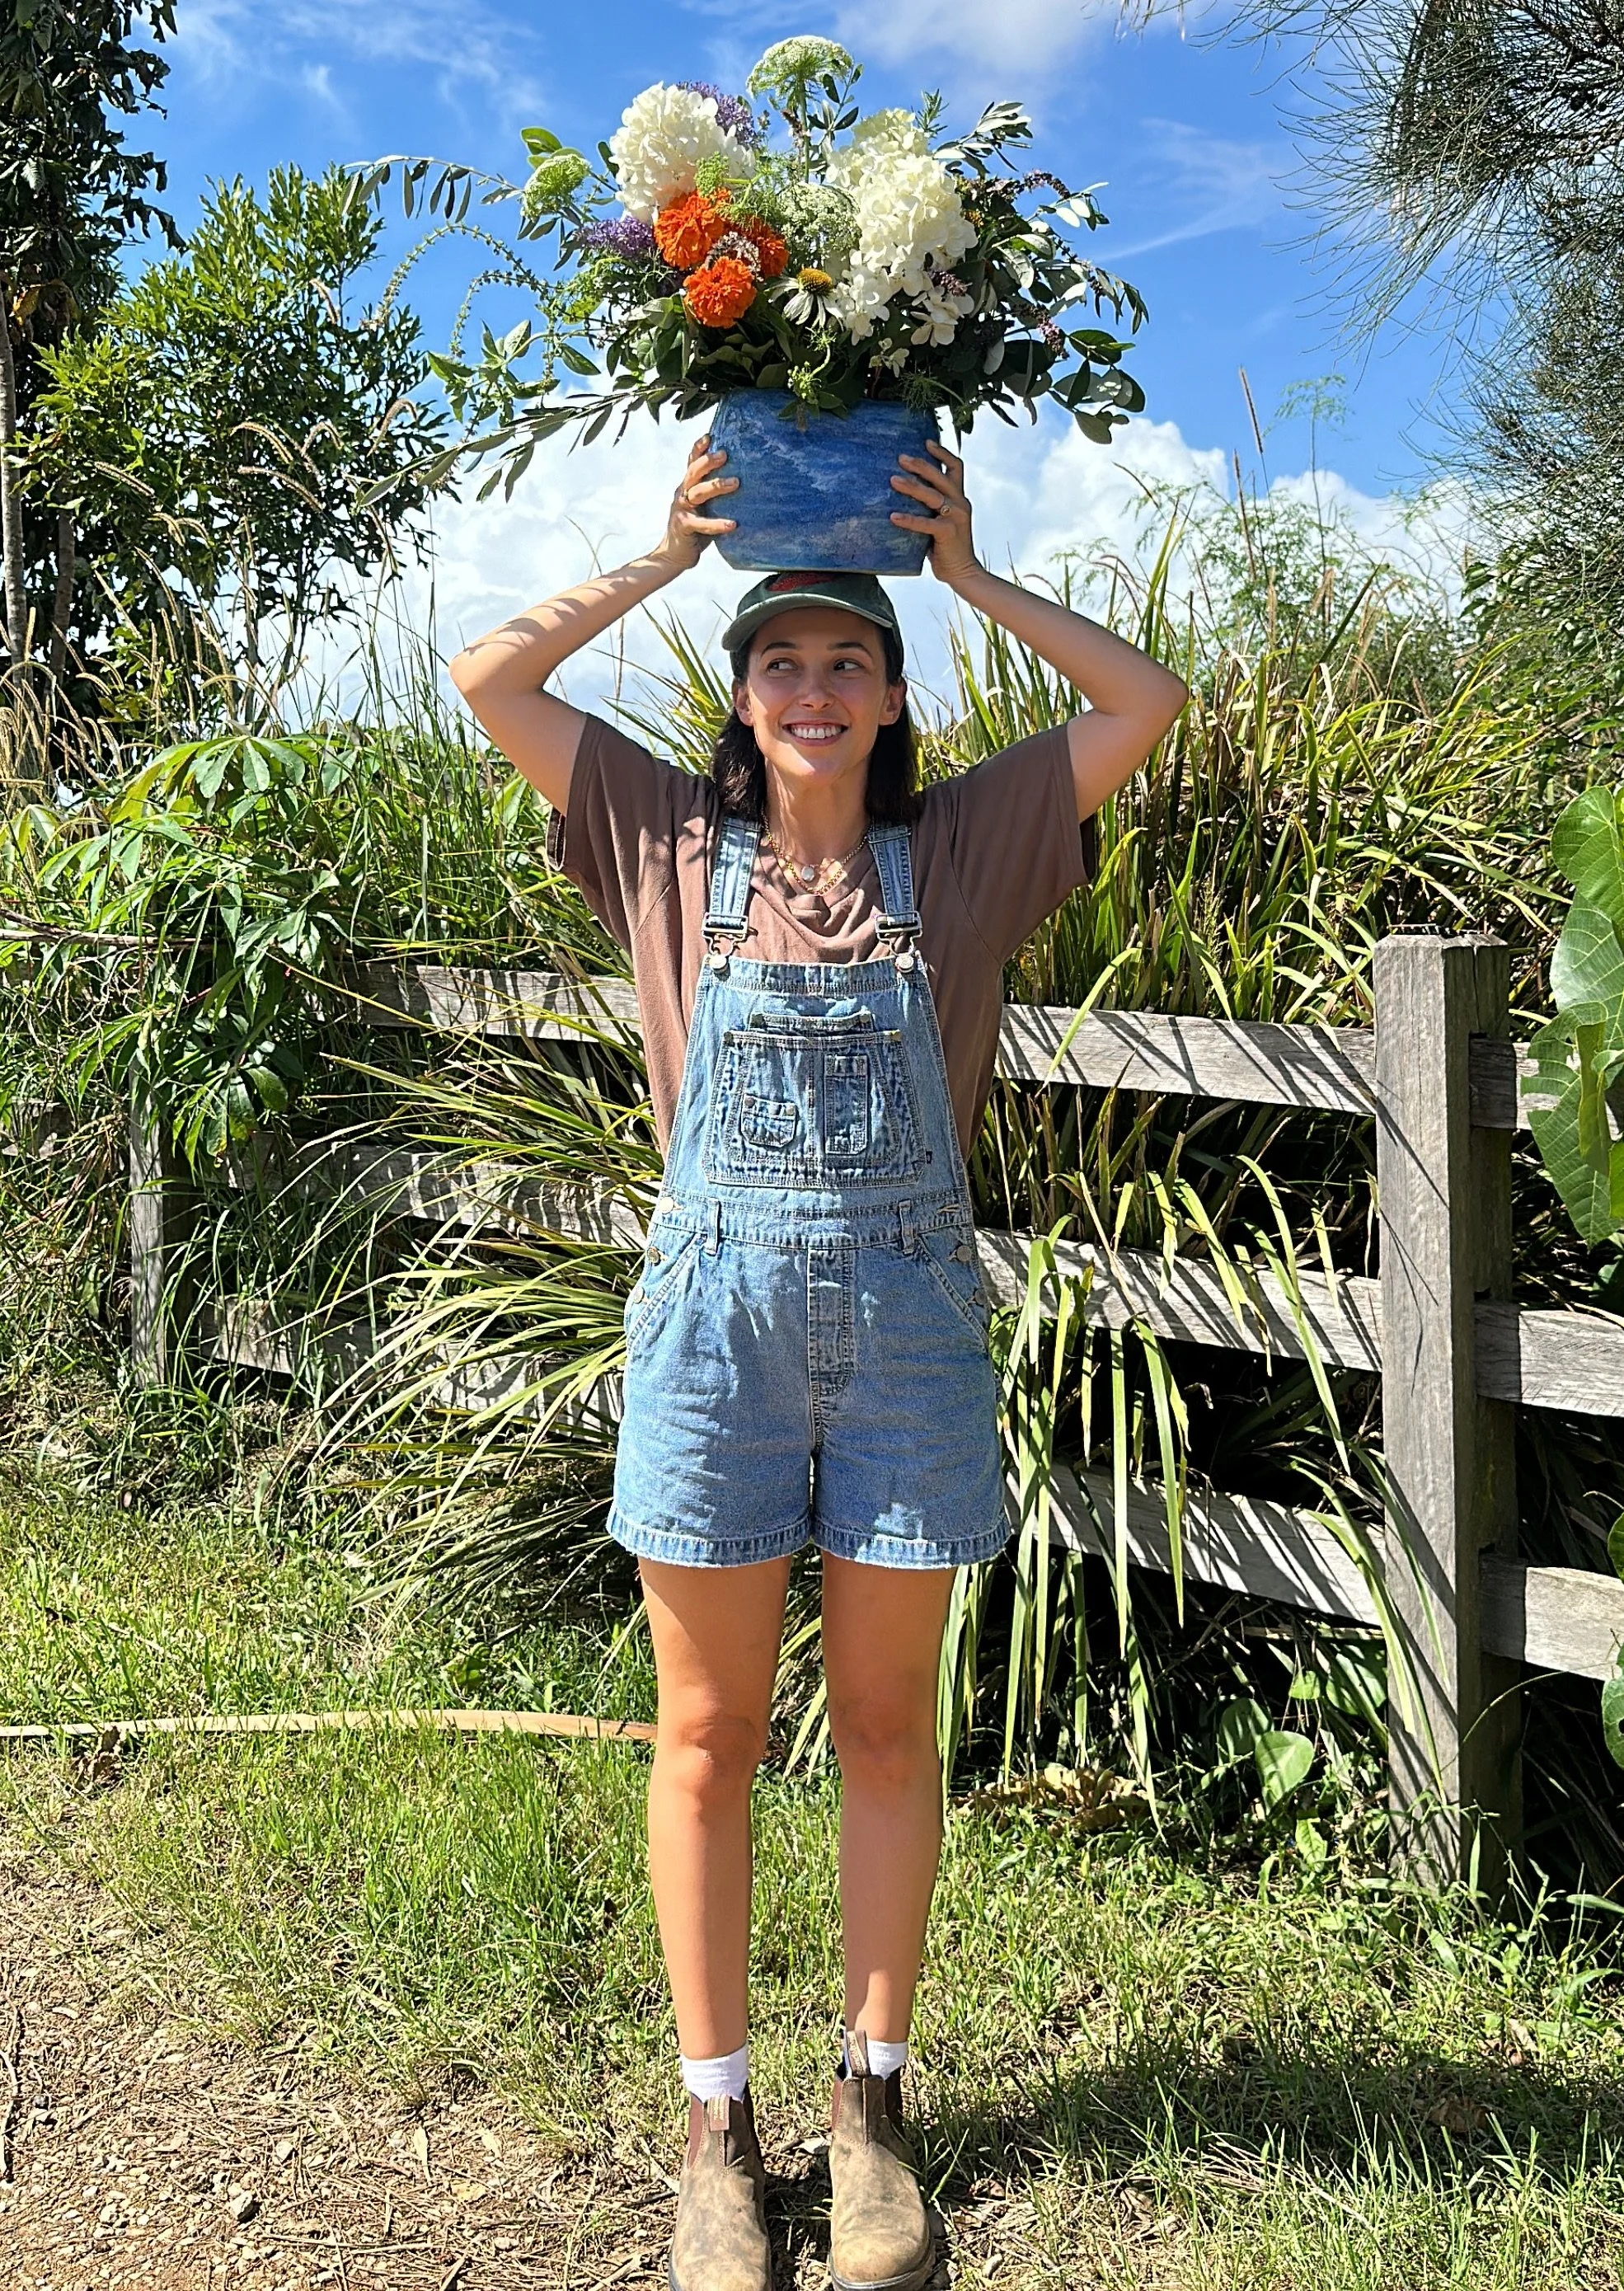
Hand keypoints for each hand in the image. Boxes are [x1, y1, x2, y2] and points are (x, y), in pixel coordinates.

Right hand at [651, 435, 737, 571]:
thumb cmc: (695, 530)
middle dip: (708, 461)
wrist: (675, 555)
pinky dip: (717, 524)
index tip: (710, 436)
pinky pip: (702, 524)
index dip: (698, 448)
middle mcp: (682, 494)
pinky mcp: (684, 526)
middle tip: (725, 455)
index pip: (691, 462)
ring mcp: (681, 509)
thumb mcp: (704, 507)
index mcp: (687, 486)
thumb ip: (714, 495)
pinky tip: (732, 524)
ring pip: (698, 493)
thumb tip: (743, 480)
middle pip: (693, 472)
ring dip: (716, 486)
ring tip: (736, 482)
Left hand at [889, 442, 981, 587]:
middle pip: (940, 476)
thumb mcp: (940, 521)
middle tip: (900, 458)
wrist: (962, 572)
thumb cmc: (946, 548)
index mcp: (959, 498)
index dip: (942, 452)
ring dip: (912, 486)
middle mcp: (960, 503)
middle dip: (920, 464)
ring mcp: (956, 517)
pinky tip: (893, 517)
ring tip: (893, 480)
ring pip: (932, 495)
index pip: (955, 467)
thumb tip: (904, 494)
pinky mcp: (948, 532)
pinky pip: (926, 523)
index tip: (925, 442)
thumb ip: (929, 507)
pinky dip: (909, 519)